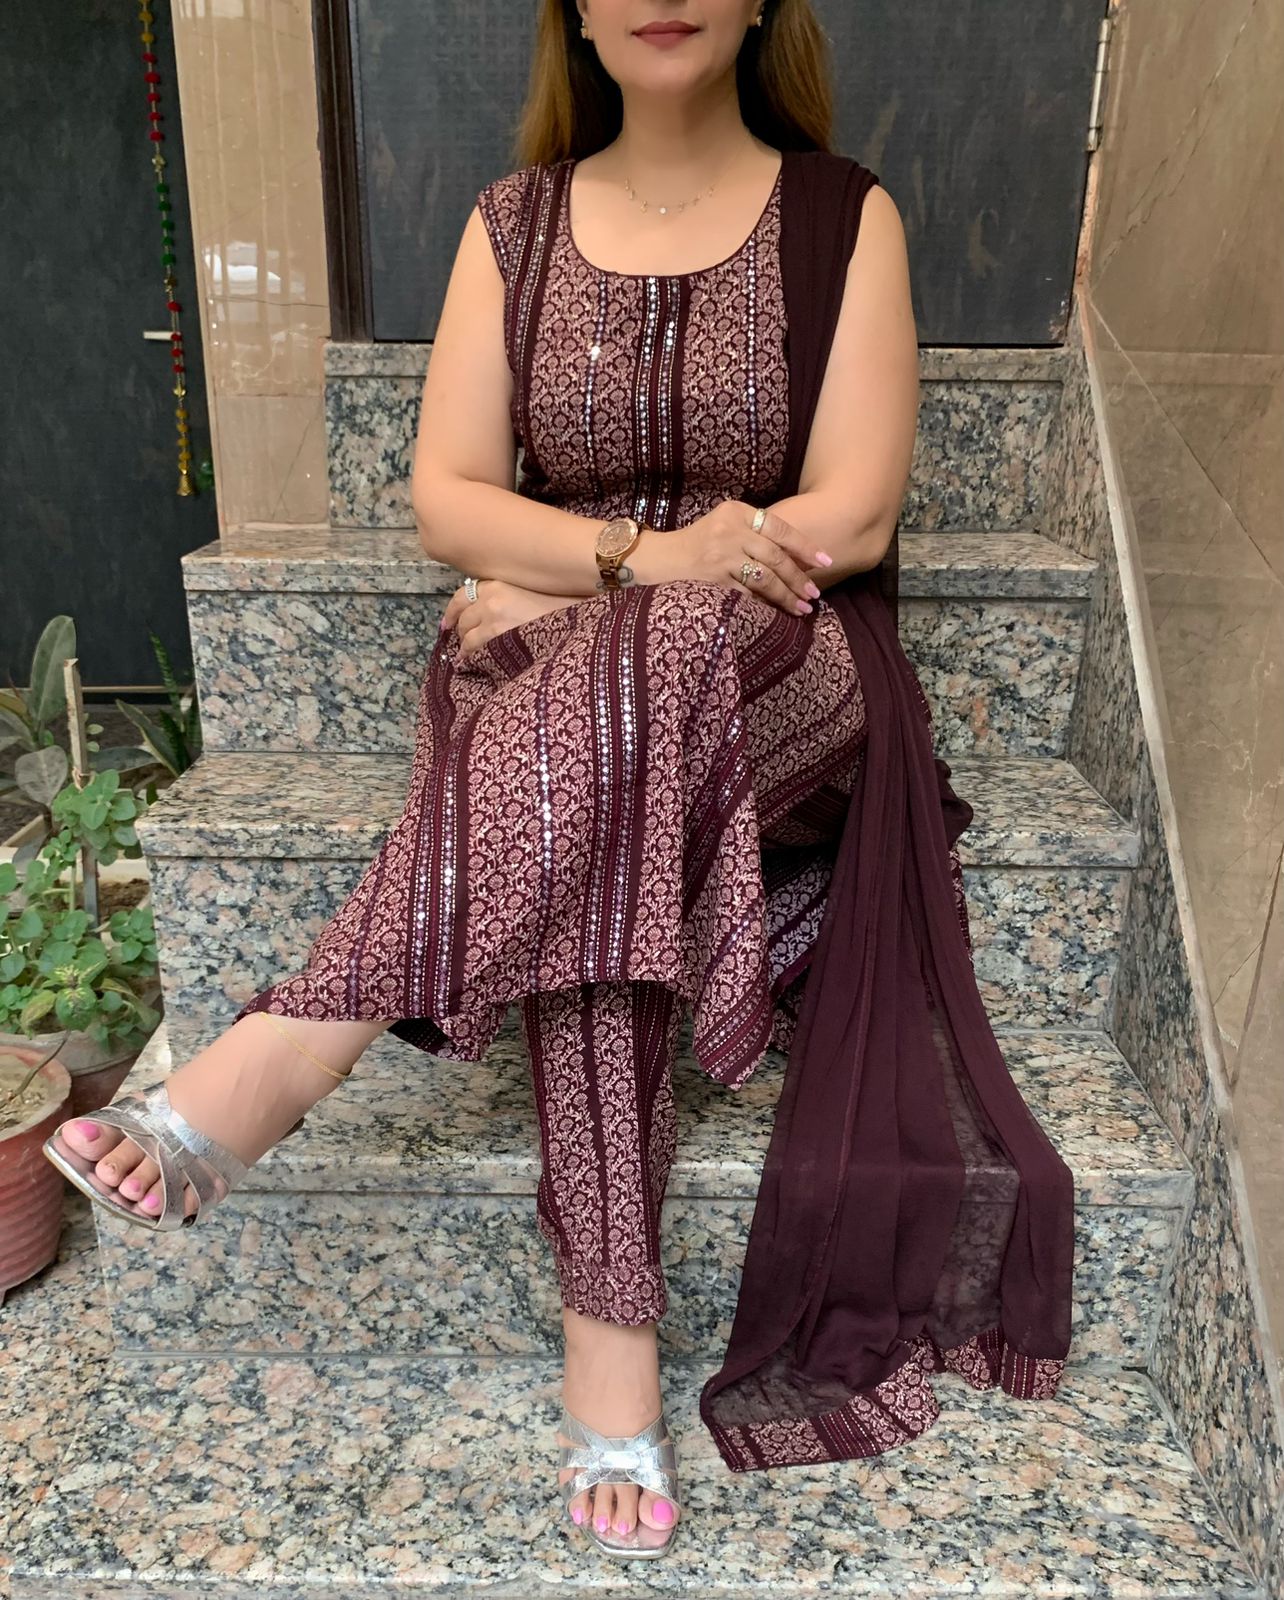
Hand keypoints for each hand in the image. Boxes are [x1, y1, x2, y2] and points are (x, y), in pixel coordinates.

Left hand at [439, 578, 581, 659]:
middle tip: (465, 642)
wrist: (573, 625)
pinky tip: (470, 664)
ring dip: (465, 647)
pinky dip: (469, 657)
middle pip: (463, 617)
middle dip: (461, 631)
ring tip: (468, 657)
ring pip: (465, 635)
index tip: (448, 622)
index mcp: (499, 583)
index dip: (453, 611)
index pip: (463, 594)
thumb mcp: (529, 593)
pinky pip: (473, 649)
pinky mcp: (496, 637)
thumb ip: (506, 597)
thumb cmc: (559, 611)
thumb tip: (484, 614)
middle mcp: (492, 597)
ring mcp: (493, 617)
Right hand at [668, 499, 832, 615]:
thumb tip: (800, 556)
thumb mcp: (727, 522)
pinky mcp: (713, 581)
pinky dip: (765, 605)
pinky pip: (747, 595)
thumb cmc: (702, 541)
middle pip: (775, 556)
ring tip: (802, 607)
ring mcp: (720, 557)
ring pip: (764, 578)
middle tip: (813, 593)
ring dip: (786, 595)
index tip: (824, 562)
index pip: (779, 528)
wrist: (663, 558)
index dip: (804, 547)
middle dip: (798, 577)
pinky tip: (777, 612)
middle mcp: (729, 531)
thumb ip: (757, 531)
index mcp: (736, 511)